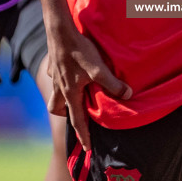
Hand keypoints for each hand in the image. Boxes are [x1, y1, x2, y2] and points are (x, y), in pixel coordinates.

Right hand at [44, 18, 131, 150]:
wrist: (59, 31)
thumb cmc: (78, 50)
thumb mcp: (98, 68)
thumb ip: (113, 84)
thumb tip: (128, 95)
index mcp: (70, 93)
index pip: (77, 121)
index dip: (84, 136)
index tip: (88, 149)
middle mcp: (59, 87)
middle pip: (58, 109)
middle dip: (66, 115)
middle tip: (77, 116)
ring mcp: (54, 76)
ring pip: (55, 94)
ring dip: (62, 99)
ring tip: (74, 95)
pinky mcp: (53, 64)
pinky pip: (55, 77)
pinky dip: (61, 79)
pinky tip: (70, 71)